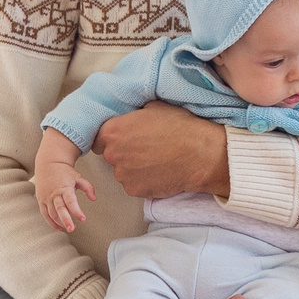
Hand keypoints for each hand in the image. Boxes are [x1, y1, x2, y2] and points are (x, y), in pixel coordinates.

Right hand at [34, 158, 96, 232]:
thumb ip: (88, 187)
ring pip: (51, 213)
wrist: (48, 164)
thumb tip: (94, 198)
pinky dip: (51, 222)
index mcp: (64, 187)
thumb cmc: (64, 171)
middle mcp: (54, 193)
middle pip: (59, 209)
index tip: (82, 219)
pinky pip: (45, 213)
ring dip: (59, 222)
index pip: (71, 201)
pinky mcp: (41, 200)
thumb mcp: (78, 177)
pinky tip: (59, 227)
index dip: (76, 211)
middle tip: (72, 229)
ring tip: (68, 228)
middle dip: (66, 220)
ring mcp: (46, 197)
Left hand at [93, 104, 232, 200]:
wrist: (200, 154)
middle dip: (124, 153)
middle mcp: (112, 154)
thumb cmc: (180, 128)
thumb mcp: (154, 107)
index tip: (124, 139)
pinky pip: (134, 185)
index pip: (98, 138)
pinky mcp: (134, 190)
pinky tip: (160, 172)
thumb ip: (134, 114)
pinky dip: (144, 181)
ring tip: (157, 161)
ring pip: (123, 172)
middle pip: (110, 156)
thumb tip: (132, 116)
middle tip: (146, 149)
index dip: (112, 139)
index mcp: (112, 131)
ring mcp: (122, 175)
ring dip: (134, 169)